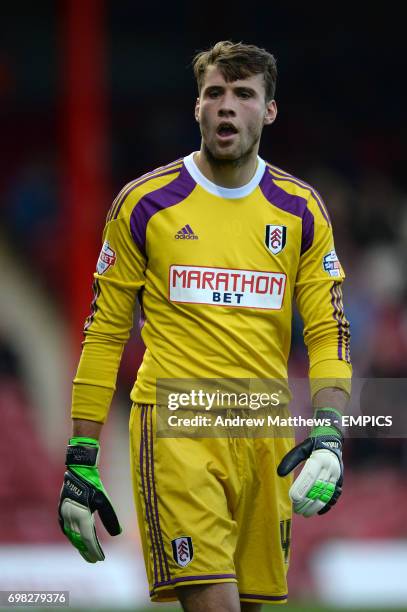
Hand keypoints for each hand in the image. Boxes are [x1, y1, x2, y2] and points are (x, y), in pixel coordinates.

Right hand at [58, 437, 121, 561]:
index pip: (89, 539)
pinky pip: (65, 529)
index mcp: (82, 515)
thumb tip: (117, 533)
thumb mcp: (104, 500)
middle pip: (79, 541)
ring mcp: (64, 514)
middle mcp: (71, 517)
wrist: (78, 470)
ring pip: (72, 536)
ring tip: (87, 553)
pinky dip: (72, 537)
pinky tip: (76, 540)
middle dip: (87, 551)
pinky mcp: (61, 510)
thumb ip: (110, 518)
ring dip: (79, 546)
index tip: (101, 559)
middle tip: (94, 560)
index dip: (94, 550)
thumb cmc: (93, 484)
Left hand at [277, 410, 342, 516]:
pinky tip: (317, 512)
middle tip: (295, 508)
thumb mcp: (301, 448)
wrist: (332, 442)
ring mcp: (336, 476)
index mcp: (319, 459)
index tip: (292, 498)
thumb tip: (280, 474)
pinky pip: (334, 497)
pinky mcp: (340, 482)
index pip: (310, 476)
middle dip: (306, 501)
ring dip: (314, 506)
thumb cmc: (313, 445)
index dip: (301, 488)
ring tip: (303, 513)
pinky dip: (326, 506)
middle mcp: (330, 468)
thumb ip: (291, 459)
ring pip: (326, 495)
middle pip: (317, 488)